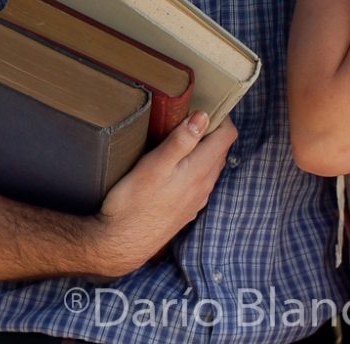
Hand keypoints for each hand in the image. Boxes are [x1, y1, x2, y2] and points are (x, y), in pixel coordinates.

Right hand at [94, 112, 237, 276]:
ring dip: (203, 148)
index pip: (228, 136)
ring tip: (180, 136)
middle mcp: (204, 185)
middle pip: (220, 149)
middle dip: (211, 130)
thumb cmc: (133, 203)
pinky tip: (174, 166)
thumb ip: (181, 140)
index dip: (220, 117)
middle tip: (189, 115)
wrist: (121, 244)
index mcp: (200, 170)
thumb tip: (203, 116)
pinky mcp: (186, 209)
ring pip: (211, 165)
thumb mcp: (155, 165)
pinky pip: (200, 181)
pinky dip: (194, 166)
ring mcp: (197, 199)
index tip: (204, 104)